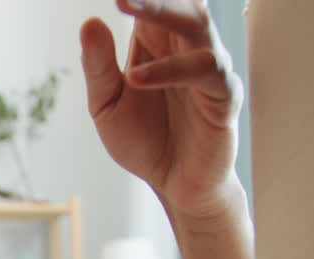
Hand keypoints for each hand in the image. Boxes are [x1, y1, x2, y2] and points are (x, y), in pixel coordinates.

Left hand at [80, 0, 242, 216]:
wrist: (173, 185)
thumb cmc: (144, 140)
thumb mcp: (106, 105)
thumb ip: (98, 67)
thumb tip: (89, 23)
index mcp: (155, 41)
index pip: (150, 0)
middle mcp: (184, 46)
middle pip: (179, 1)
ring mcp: (208, 67)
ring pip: (195, 23)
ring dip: (161, 9)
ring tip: (123, 1)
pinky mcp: (223, 95)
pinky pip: (205, 71)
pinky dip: (170, 70)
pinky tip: (136, 77)